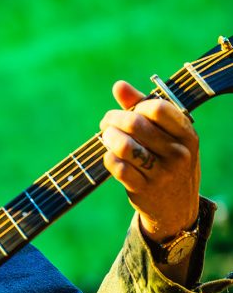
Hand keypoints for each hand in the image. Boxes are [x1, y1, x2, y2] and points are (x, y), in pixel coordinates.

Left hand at [99, 80, 200, 241]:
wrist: (176, 207)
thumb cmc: (168, 160)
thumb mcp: (167, 135)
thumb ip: (143, 107)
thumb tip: (118, 85)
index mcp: (187, 134)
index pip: (157, 108)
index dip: (135, 106)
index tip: (126, 111)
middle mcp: (178, 153)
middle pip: (135, 124)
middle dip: (113, 120)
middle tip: (106, 124)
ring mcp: (161, 173)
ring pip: (124, 146)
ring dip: (108, 138)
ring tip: (106, 138)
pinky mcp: (142, 189)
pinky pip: (117, 167)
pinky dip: (108, 158)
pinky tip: (111, 157)